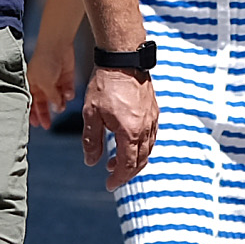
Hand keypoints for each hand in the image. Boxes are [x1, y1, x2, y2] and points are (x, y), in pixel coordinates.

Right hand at [25, 37, 73, 123]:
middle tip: (48, 125)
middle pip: (44, 102)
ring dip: (60, 103)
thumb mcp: (44, 83)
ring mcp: (55, 80)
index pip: (31, 102)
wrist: (58, 45)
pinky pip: (67, 90)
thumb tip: (56, 108)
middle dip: (46, 113)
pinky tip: (68, 93)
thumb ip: (50, 97)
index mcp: (32, 83)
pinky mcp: (66, 77)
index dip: (33, 113)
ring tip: (61, 105)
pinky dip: (68, 93)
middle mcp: (43, 83)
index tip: (36, 124)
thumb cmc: (45, 60)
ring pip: (57, 98)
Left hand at [80, 68, 155, 188]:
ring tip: (117, 161)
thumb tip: (91, 162)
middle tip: (113, 176)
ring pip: (148, 149)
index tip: (109, 184)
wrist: (123, 58)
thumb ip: (92, 141)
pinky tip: (128, 143)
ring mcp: (152, 119)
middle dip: (127, 172)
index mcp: (131, 131)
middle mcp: (146, 128)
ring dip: (134, 160)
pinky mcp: (153, 110)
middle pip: (141, 160)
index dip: (118, 178)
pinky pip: (150, 136)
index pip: (128, 165)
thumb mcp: (91, 114)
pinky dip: (140, 146)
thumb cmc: (104, 84)